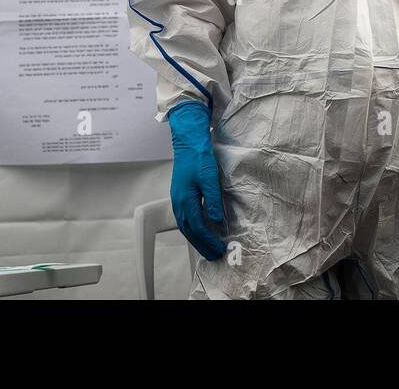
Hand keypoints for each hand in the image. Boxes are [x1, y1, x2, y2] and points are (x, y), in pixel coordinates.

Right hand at [166, 101, 226, 260]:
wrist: (188, 142)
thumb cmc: (198, 158)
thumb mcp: (209, 178)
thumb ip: (213, 200)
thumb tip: (217, 221)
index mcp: (185, 200)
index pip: (198, 227)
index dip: (209, 240)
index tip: (220, 248)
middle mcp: (179, 203)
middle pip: (190, 231)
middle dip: (202, 245)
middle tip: (214, 255)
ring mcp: (178, 200)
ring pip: (186, 226)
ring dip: (197, 239)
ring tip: (207, 248)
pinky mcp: (180, 196)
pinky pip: (186, 219)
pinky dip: (193, 229)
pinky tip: (200, 231)